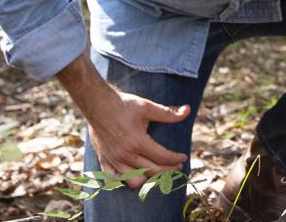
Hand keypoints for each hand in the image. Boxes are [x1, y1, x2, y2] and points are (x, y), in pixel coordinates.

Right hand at [56, 54, 189, 188]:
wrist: (98, 104)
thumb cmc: (124, 105)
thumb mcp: (148, 107)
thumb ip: (168, 113)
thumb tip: (187, 110)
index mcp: (137, 142)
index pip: (163, 158)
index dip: (176, 159)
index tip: (183, 157)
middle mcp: (125, 155)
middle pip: (152, 171)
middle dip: (168, 170)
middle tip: (176, 165)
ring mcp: (113, 160)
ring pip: (134, 181)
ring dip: (148, 179)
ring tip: (157, 172)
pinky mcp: (104, 160)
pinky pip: (113, 181)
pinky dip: (124, 182)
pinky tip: (134, 176)